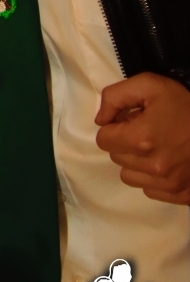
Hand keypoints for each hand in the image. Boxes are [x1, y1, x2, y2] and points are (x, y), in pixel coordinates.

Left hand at [95, 72, 189, 204]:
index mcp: (141, 139)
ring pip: (129, 175)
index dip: (114, 126)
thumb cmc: (187, 106)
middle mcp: (152, 167)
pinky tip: (167, 161)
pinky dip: (152, 177)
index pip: (103, 139)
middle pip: (116, 156)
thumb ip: (116, 96)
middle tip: (146, 130)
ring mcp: (167, 185)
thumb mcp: (151, 85)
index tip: (130, 120)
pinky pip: (149, 189)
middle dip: (125, 142)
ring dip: (136, 161)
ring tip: (156, 146)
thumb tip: (101, 120)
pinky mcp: (179, 196)